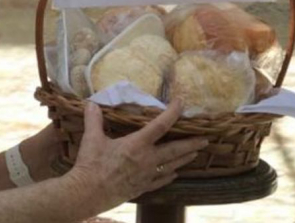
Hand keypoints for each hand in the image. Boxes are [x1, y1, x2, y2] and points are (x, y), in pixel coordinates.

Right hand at [66, 99, 207, 212]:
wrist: (88, 193)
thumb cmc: (91, 165)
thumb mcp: (92, 139)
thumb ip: (94, 119)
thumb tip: (91, 103)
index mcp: (137, 144)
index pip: (160, 125)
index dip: (173, 112)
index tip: (181, 102)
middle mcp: (147, 160)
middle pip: (175, 150)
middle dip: (191, 143)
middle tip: (205, 139)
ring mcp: (147, 175)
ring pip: (172, 166)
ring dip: (184, 159)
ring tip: (195, 154)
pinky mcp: (142, 187)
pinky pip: (161, 180)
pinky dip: (170, 175)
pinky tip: (175, 174)